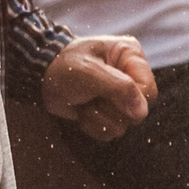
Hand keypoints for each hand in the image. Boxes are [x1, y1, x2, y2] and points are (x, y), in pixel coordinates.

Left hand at [40, 36, 154, 141]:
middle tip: (91, 96)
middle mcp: (130, 75)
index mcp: (130, 56)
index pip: (148, 91)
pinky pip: (111, 131)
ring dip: (98, 117)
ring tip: (84, 101)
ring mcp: (120, 95)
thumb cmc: (63, 67)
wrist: (40, 77)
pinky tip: (82, 110)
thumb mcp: (90, 73)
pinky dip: (93, 125)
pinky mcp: (109, 111)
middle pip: (138, 111)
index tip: (108, 97)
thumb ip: (119, 88)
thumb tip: (141, 112)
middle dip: (110, 108)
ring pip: (124, 124)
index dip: (132, 100)